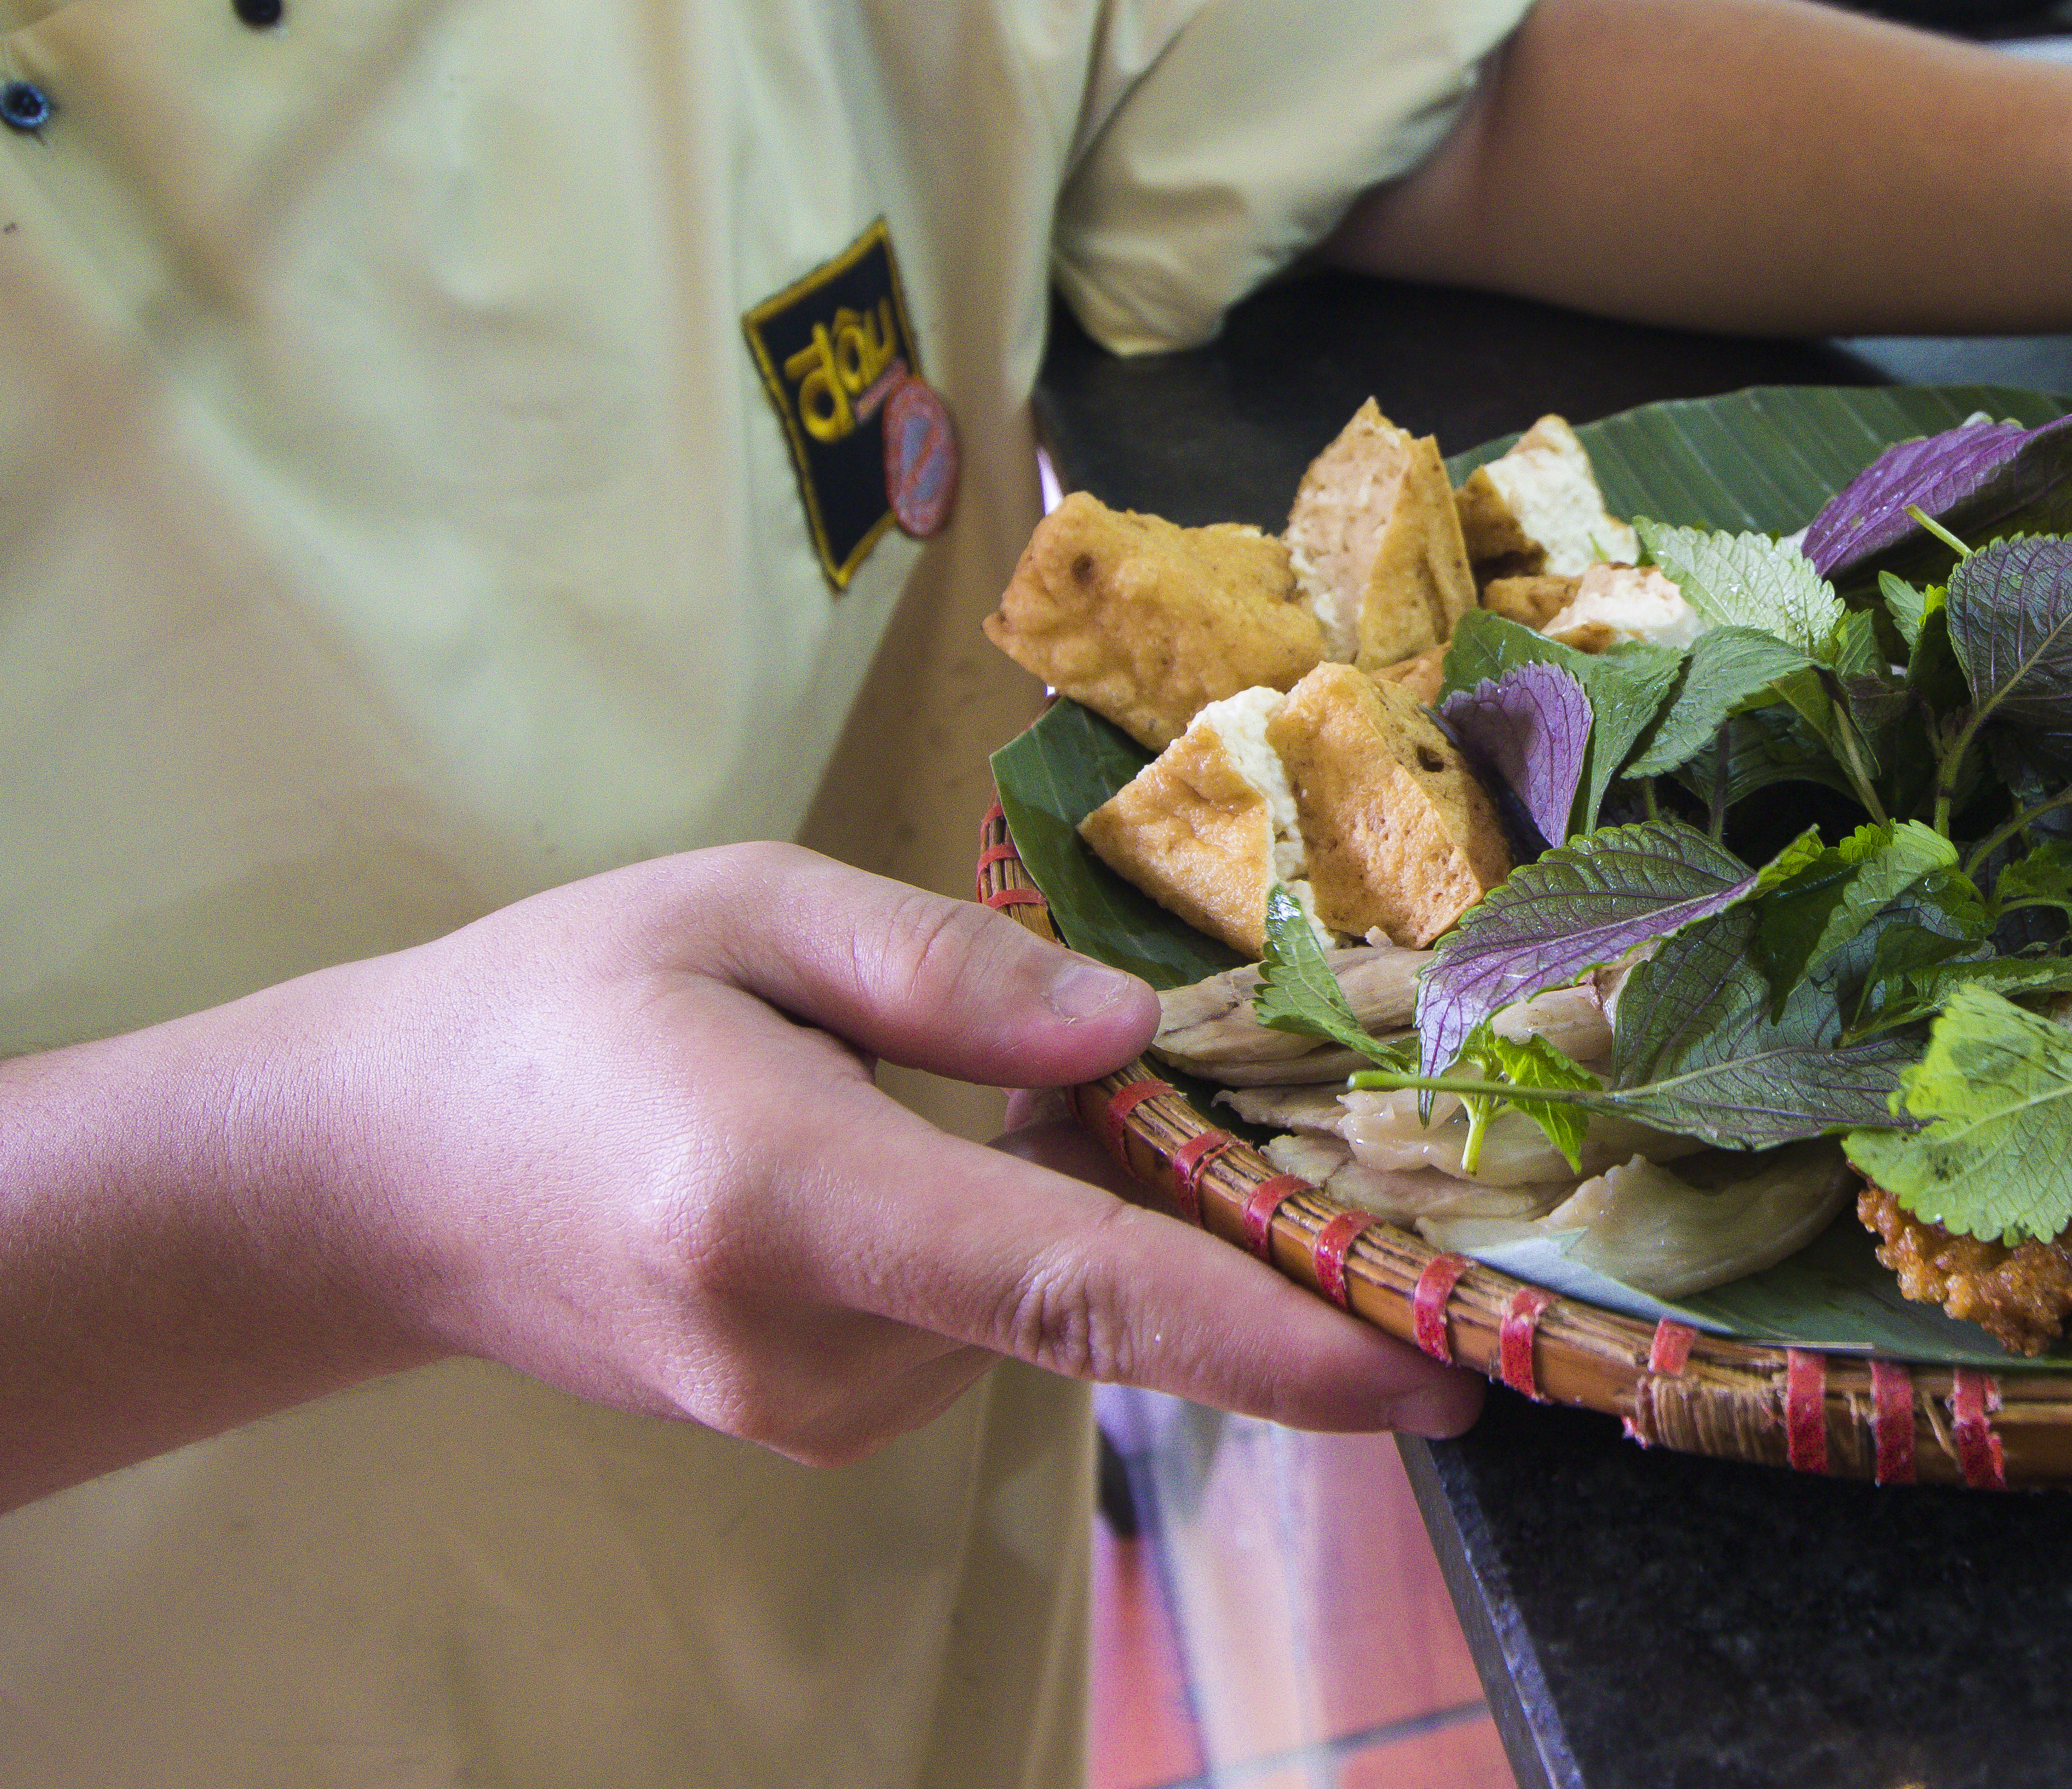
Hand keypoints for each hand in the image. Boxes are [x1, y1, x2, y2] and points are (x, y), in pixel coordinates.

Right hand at [5, 845, 1477, 1503]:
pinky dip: (1010, 1237)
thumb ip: (945, 969)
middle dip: (1187, 1198)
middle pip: (1090, 1293)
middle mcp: (810, 1348)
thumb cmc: (559, 1003)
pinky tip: (919, 1147)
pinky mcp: (818, 1425)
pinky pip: (984, 1322)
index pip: (1077, 1288)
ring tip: (943, 1073)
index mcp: (787, 1202)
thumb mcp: (741, 907)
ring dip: (1072, 1197)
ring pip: (1042, 1304)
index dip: (1275, 1335)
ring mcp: (812, 1414)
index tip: (1432, 1369)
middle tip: (1194, 1074)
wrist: (378, 1176)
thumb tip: (1135, 1034)